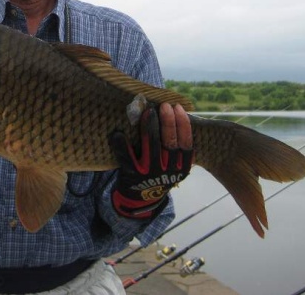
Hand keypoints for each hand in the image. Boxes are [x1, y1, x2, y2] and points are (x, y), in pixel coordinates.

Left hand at [109, 102, 192, 218]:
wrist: (141, 198)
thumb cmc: (159, 173)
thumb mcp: (173, 165)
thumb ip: (176, 147)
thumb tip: (175, 113)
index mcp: (181, 169)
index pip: (186, 144)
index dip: (183, 125)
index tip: (179, 108)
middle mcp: (168, 172)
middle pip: (170, 143)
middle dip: (168, 122)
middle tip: (164, 105)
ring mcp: (150, 174)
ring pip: (152, 147)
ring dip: (150, 127)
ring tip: (148, 111)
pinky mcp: (133, 175)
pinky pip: (127, 158)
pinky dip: (122, 145)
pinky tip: (118, 133)